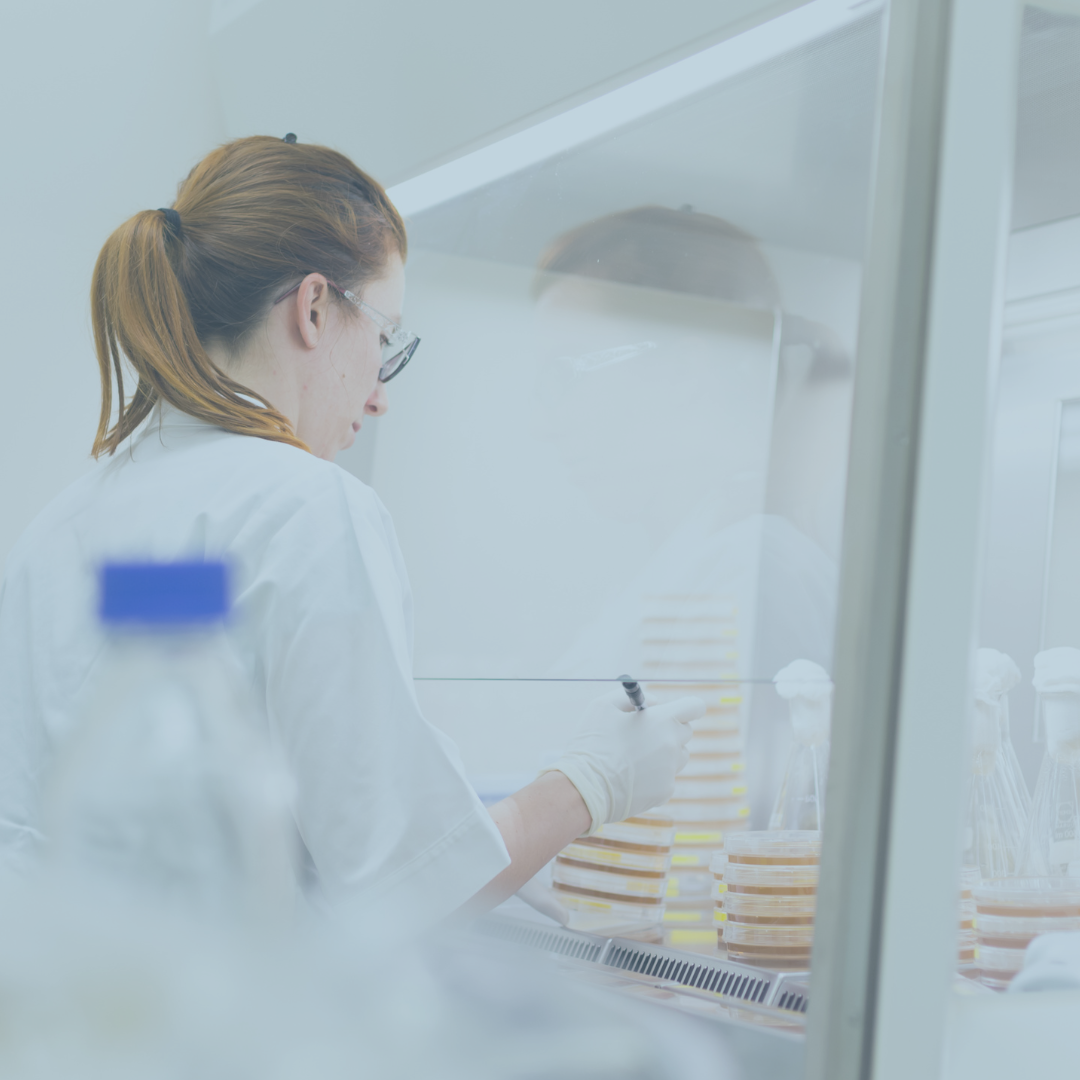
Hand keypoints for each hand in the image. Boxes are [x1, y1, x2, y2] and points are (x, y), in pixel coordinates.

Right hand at [542, 689, 704, 833]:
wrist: (583, 788)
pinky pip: (667, 777)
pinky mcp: (665, 791)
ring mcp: (670, 770)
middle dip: (670, 728)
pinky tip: (631, 775)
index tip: (675, 710)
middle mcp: (672, 745)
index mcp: (662, 720)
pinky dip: (654, 774)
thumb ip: (632, 698)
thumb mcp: (604, 706)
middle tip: (645, 733)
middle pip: (686, 731)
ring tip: (634, 756)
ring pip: (678, 756)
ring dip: (664, 752)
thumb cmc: (592, 743)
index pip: (694, 706)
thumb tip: (654, 702)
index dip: (686, 706)